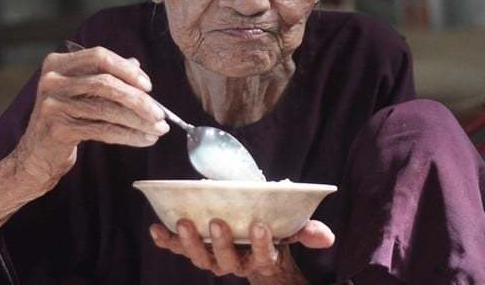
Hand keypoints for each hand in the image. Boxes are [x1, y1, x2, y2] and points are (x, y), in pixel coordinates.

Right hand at [12, 46, 168, 189]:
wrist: (35, 157)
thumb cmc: (64, 120)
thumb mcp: (80, 92)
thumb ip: (104, 76)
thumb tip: (136, 65)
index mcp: (57, 63)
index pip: (100, 57)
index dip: (127, 70)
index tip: (148, 86)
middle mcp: (52, 80)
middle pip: (106, 83)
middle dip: (138, 99)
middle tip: (161, 114)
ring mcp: (53, 104)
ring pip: (107, 109)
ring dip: (139, 120)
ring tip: (159, 129)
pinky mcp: (58, 129)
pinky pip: (104, 130)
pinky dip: (129, 135)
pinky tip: (145, 139)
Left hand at [150, 219, 334, 283]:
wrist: (253, 238)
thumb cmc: (273, 229)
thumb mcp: (292, 229)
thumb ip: (308, 231)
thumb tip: (327, 237)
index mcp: (261, 257)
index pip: (263, 255)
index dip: (261, 245)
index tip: (261, 226)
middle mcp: (236, 263)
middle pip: (226, 261)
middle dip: (221, 243)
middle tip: (217, 223)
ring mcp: (214, 257)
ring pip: (201, 258)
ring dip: (190, 243)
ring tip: (185, 223)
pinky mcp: (196, 248)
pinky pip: (178, 249)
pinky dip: (166, 241)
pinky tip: (156, 228)